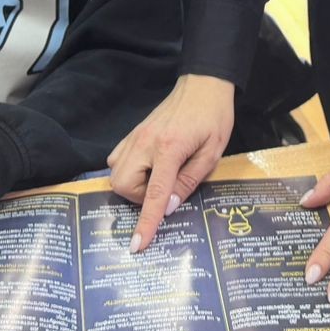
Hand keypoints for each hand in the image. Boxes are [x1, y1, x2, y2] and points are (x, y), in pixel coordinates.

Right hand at [108, 73, 235, 252]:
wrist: (203, 85)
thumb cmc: (214, 118)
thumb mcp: (211, 154)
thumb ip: (189, 182)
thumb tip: (169, 208)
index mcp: (169, 148)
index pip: (154, 194)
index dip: (146, 222)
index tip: (137, 244)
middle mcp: (145, 142)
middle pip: (122, 184)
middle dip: (139, 196)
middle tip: (164, 189)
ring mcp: (135, 136)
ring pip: (115, 173)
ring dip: (133, 184)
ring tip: (157, 177)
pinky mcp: (132, 132)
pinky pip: (116, 159)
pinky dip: (128, 170)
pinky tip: (147, 167)